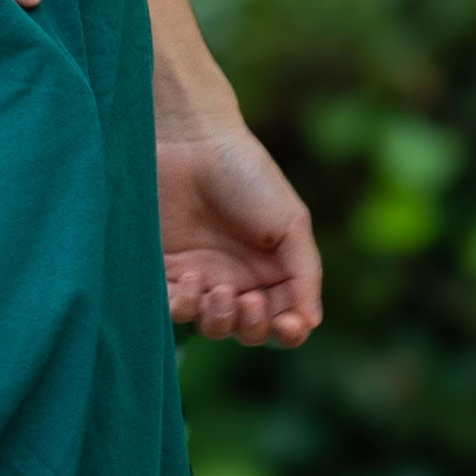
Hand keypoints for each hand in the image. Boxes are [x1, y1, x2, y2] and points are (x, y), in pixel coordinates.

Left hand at [159, 123, 320, 343]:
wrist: (192, 143)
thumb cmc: (248, 177)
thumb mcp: (291, 223)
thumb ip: (304, 274)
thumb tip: (310, 323)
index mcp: (273, 270)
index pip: (285, 319)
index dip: (288, 332)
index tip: (287, 325)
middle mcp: (238, 279)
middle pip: (249, 331)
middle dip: (252, 327)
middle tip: (247, 300)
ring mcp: (201, 278)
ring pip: (212, 327)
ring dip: (220, 321)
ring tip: (221, 292)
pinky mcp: (165, 272)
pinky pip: (174, 310)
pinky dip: (185, 307)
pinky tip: (192, 280)